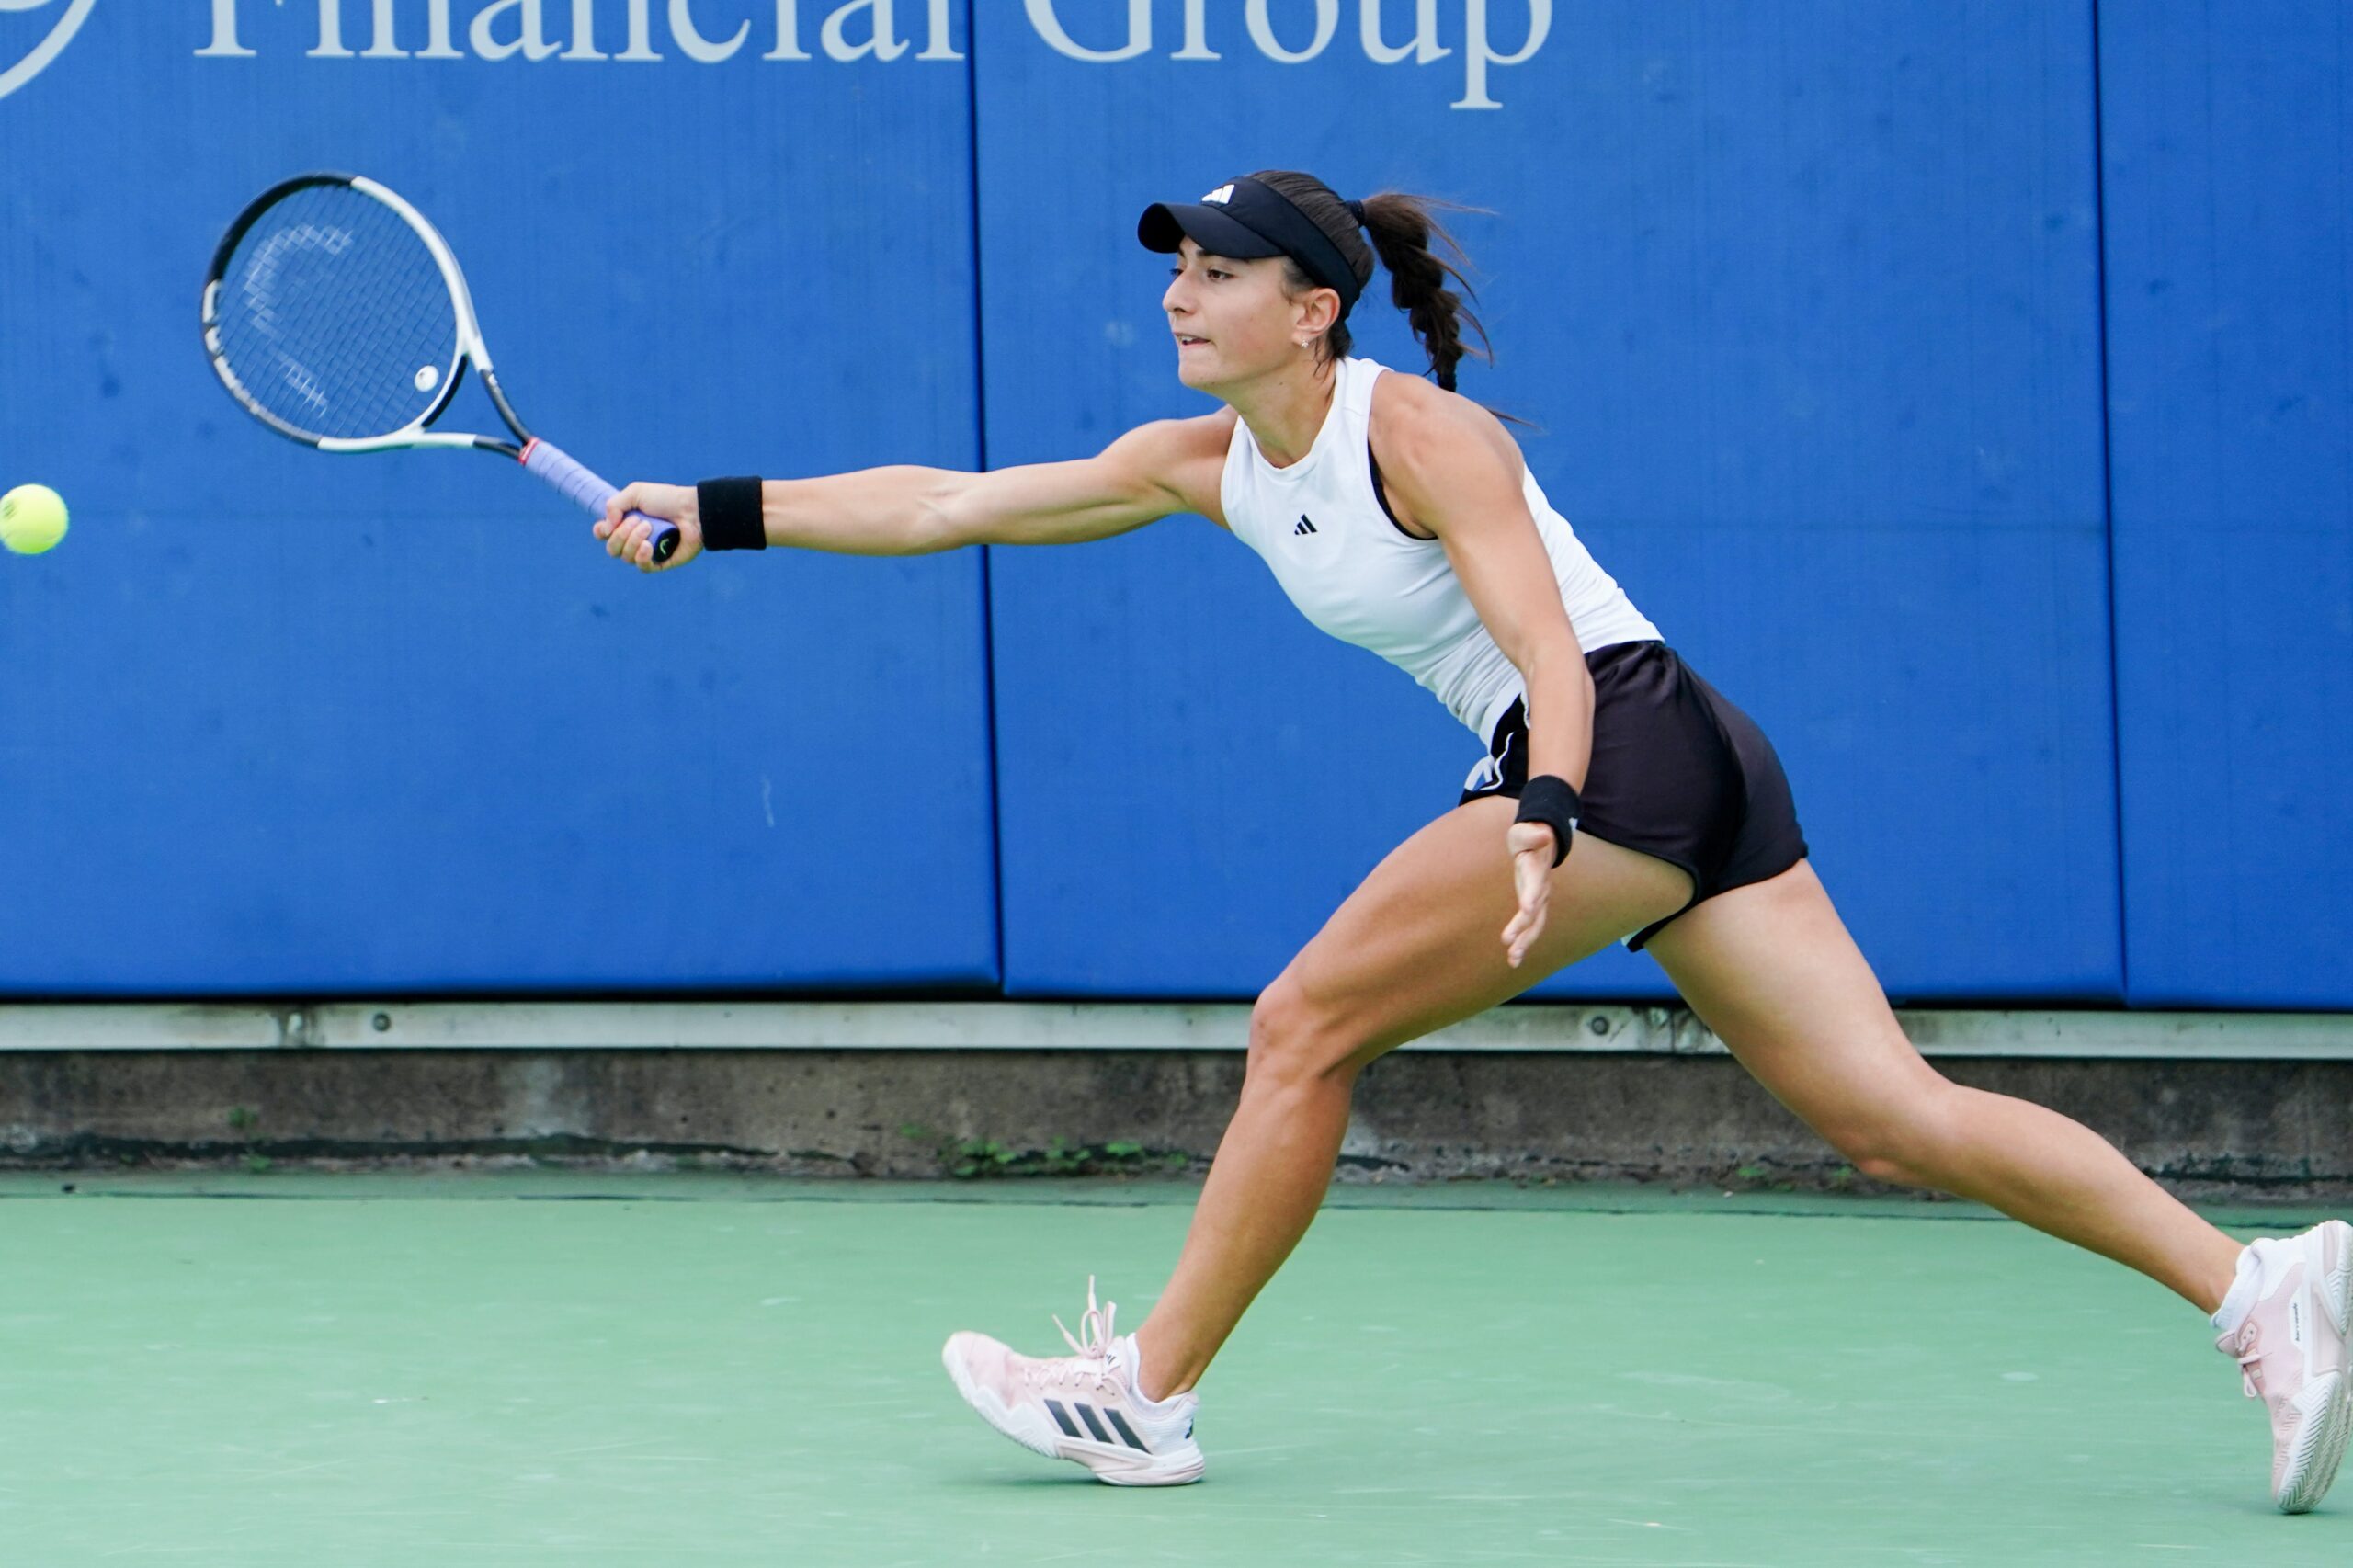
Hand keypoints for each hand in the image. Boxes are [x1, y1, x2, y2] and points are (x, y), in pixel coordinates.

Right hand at [596, 482, 703, 572]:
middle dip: (621, 535)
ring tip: (649, 527)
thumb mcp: (636, 492)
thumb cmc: (666, 499)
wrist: (693, 510)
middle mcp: (634, 539)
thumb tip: (606, 527)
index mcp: (626, 522)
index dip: (601, 532)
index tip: (608, 525)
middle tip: (640, 520)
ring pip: (626, 557)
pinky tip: (649, 546)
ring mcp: (647, 552)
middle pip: (612, 549)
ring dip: (634, 541)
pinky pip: (642, 567)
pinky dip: (642, 557)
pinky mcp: (660, 563)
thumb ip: (614, 505)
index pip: (603, 535)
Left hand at [1500, 821, 1556, 966]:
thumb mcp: (1527, 831)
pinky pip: (1529, 928)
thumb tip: (1544, 834)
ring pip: (1534, 925)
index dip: (1531, 896)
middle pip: (1535, 912)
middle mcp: (1541, 888)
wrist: (1541, 842)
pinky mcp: (1532, 907)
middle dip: (1524, 929)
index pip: (1535, 885)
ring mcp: (1538, 899)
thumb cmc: (1529, 835)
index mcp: (1537, 870)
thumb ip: (1532, 835)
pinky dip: (1522, 943)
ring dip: (1524, 943)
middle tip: (1510, 943)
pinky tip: (1513, 959)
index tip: (1527, 909)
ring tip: (1513, 960)